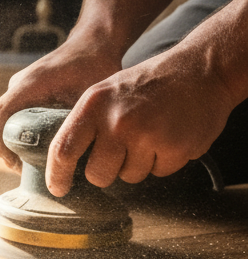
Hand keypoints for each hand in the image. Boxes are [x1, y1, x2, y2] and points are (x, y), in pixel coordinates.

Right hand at [0, 39, 122, 171]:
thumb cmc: (95, 65)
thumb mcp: (88, 97)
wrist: (95, 41)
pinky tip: (24, 146)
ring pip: (1, 116)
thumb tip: (75, 155)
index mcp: (28, 85)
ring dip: (6, 139)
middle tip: (20, 169)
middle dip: (2, 147)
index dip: (1, 145)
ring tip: (24, 161)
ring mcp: (19, 85)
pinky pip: (10, 111)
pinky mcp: (25, 88)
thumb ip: (76, 121)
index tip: (16, 165)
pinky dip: (12, 129)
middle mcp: (18, 85)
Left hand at [45, 47, 236, 195]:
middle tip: (118, 155)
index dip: (57, 175)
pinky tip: (170, 136)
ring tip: (150, 135)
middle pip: (98, 174)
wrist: (201, 70)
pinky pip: (159, 173)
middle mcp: (117, 122)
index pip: (63, 149)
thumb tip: (64, 158)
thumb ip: (86, 122)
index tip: (58, 189)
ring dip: (138, 164)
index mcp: (93, 105)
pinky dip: (164, 161)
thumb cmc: (148, 83)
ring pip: (130, 176)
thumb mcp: (105, 92)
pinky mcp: (176, 149)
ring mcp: (147, 136)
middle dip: (105, 173)